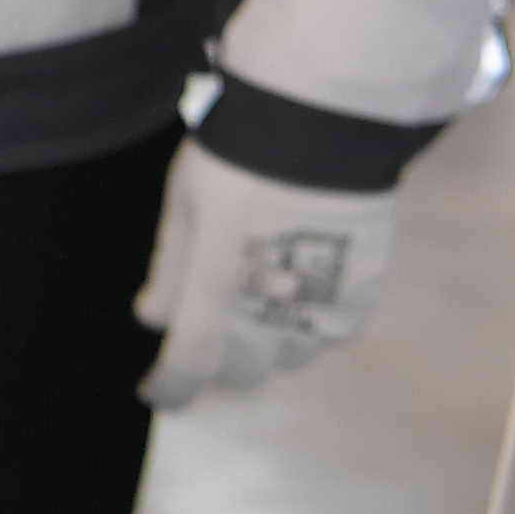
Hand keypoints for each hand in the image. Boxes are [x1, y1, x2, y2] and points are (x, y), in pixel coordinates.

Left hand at [135, 143, 393, 409]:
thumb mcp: (185, 201)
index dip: (171, 387)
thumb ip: (169, 269)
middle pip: (242, 369)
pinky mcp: (362, 295)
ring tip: (263, 287)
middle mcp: (273, 308)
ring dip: (268, 341)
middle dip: (219, 358)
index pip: (191, 361)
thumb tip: (152, 319)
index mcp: (218, 283)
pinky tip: (302, 279)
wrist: (326, 120)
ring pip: (288, 357)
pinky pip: (330, 333)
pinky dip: (310, 321)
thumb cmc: (241, 153)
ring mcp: (323, 306)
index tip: (156, 393)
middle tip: (212, 321)